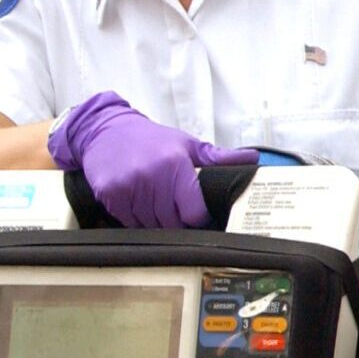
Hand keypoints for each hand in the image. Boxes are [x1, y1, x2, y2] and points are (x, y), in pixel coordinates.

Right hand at [45, 91, 256, 227]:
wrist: (106, 131)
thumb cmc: (151, 140)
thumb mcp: (186, 144)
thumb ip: (218, 157)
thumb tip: (253, 159)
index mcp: (175, 164)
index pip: (194, 212)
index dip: (199, 218)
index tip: (198, 215)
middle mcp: (151, 176)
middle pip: (172, 224)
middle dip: (178, 222)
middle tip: (176, 210)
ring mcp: (128, 187)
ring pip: (150, 227)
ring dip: (156, 222)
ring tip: (156, 204)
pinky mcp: (110, 195)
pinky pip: (129, 223)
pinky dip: (136, 220)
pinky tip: (138, 203)